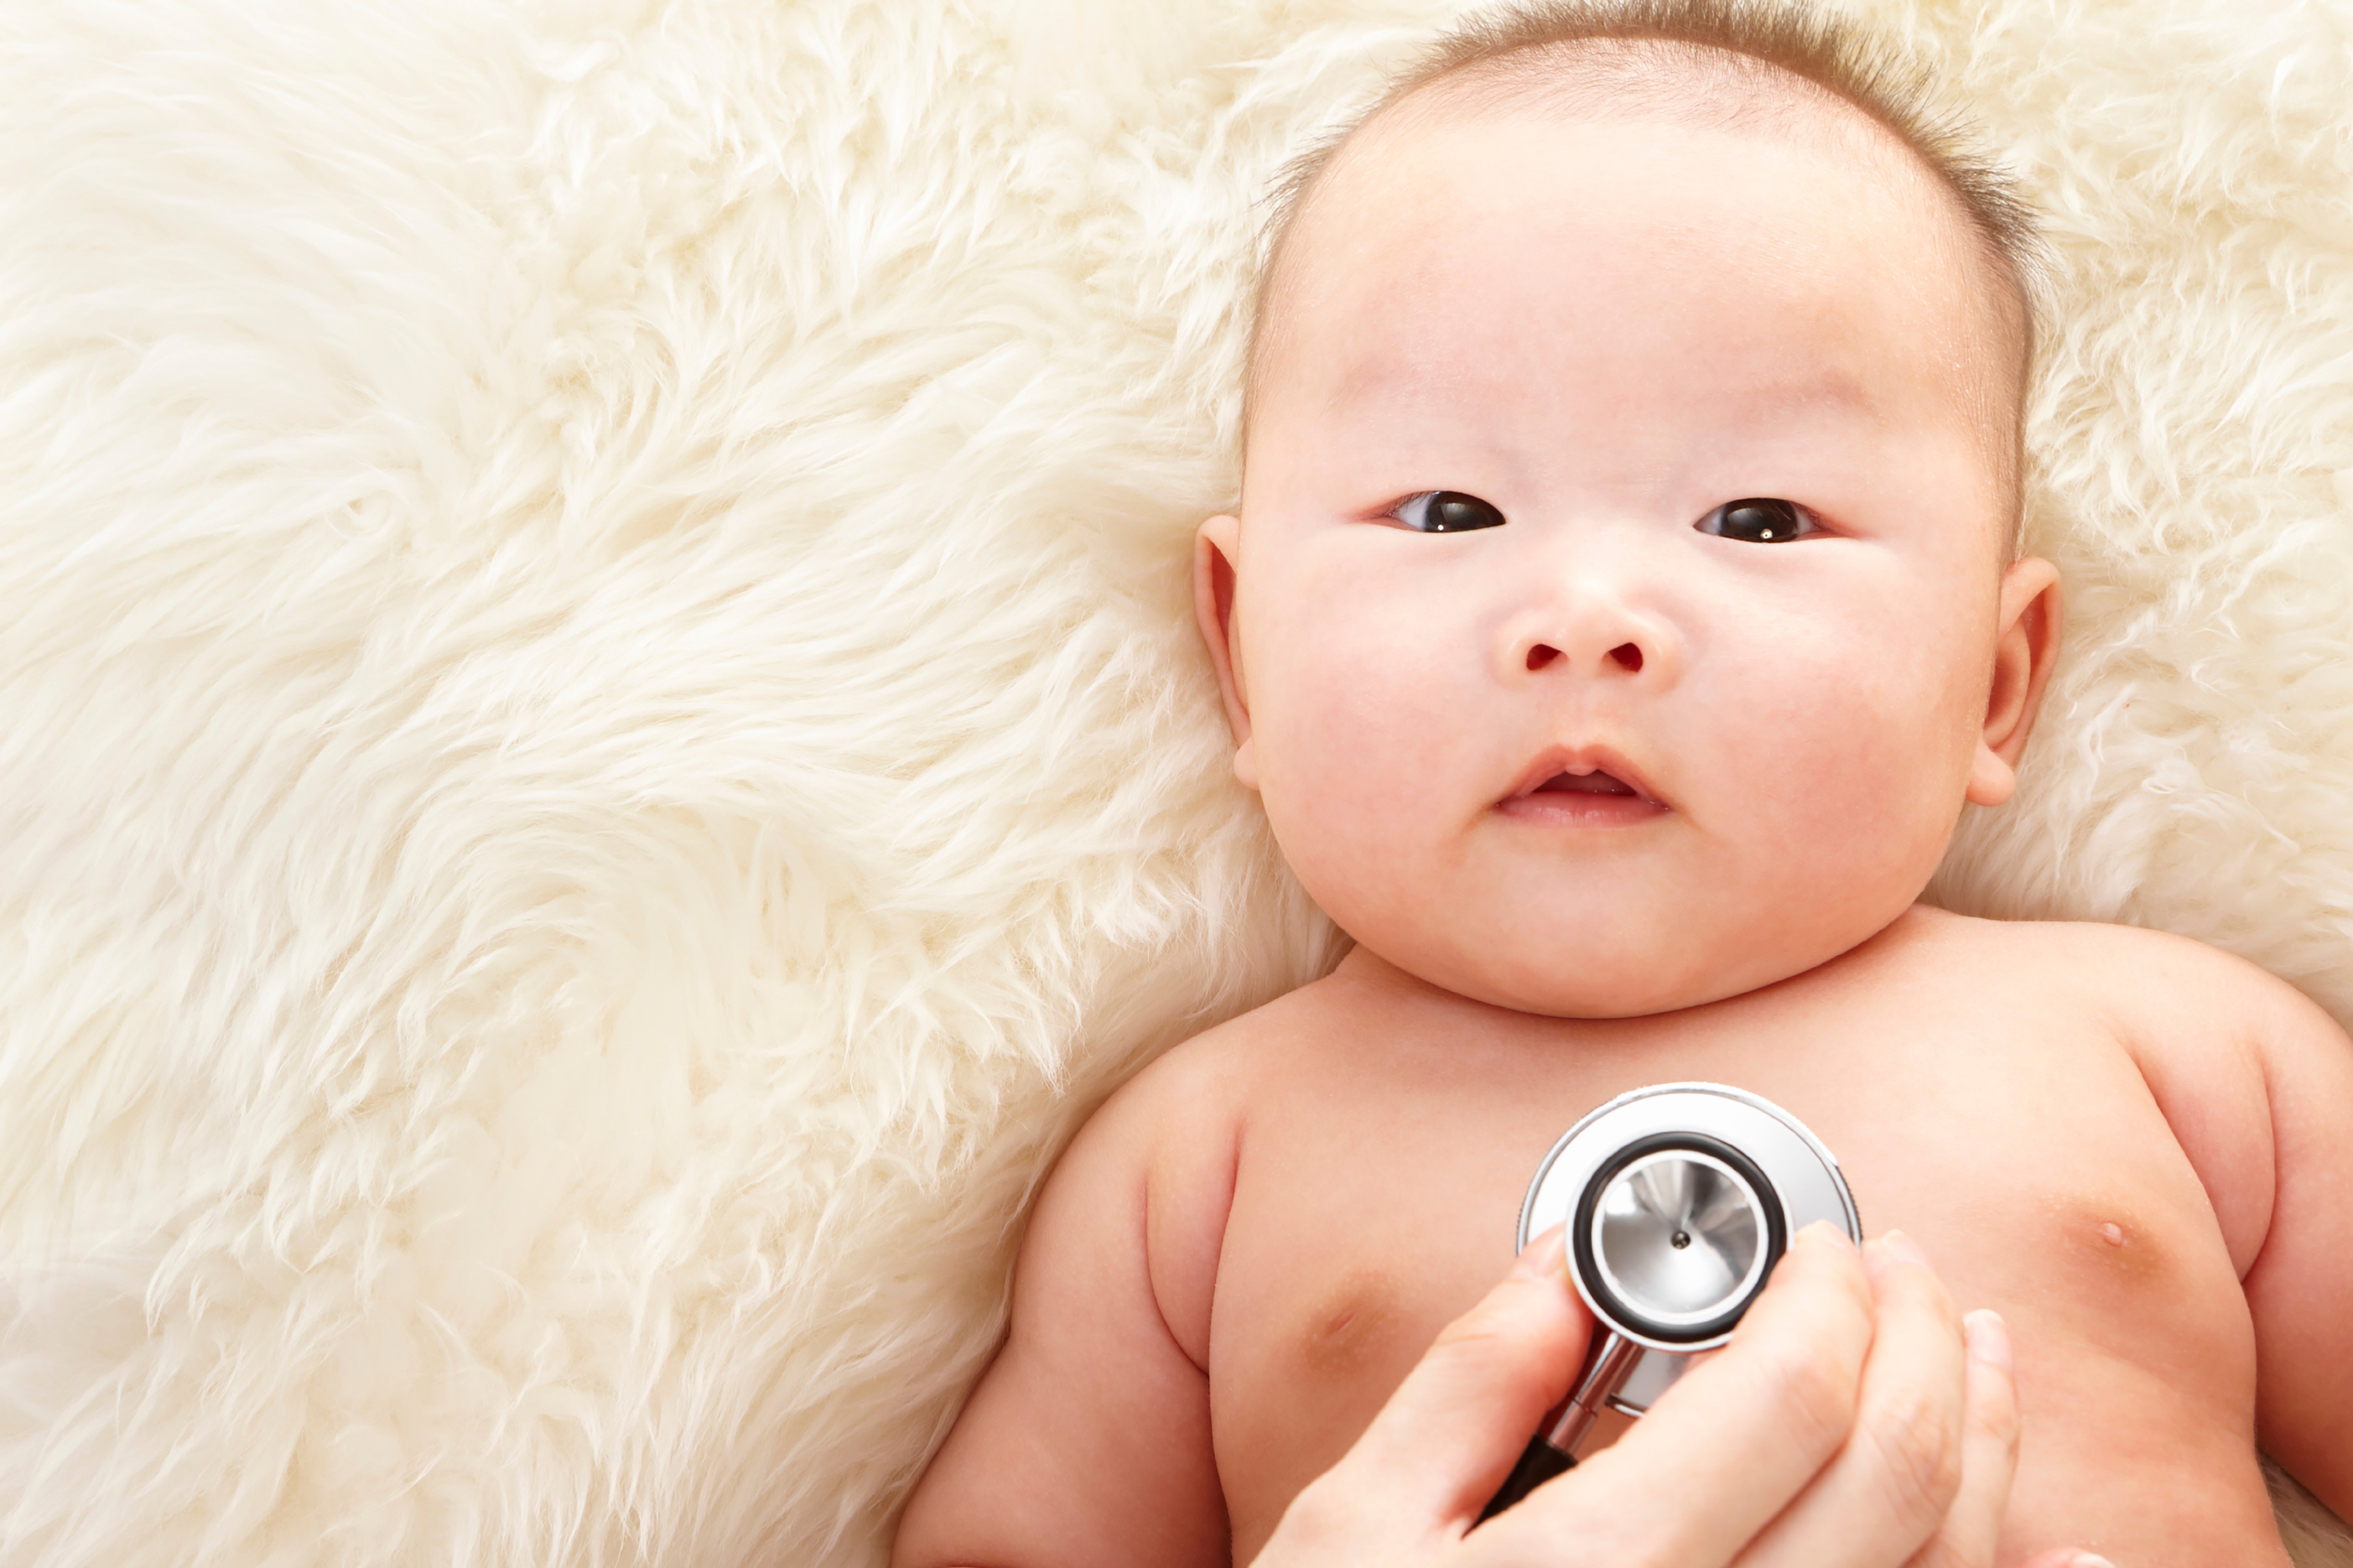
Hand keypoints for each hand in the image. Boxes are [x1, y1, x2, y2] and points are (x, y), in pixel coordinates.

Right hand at [1251, 1222, 2110, 1567]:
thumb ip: (1468, 1388)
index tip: (1822, 1244)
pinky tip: (2062, 1551)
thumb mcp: (1354, 1526)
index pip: (1789, 1395)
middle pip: (1896, 1471)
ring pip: (1941, 1566)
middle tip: (1906, 1269)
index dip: (1829, 1291)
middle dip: (1922, 1339)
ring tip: (1977, 1353)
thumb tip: (1564, 1265)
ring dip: (1985, 1441)